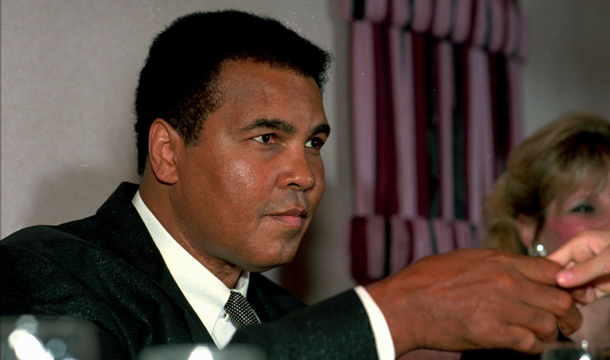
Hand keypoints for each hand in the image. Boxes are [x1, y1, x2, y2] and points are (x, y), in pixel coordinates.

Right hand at [365, 249, 581, 355]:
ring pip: (549, 324)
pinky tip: (523, 344)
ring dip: (548, 332)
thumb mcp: (464, 259)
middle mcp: (506, 282)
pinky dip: (532, 346)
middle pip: (559, 299)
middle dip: (566, 313)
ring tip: (540, 334)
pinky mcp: (492, 333)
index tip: (558, 294)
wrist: (405, 304)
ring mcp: (501, 308)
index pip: (552, 271)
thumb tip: (515, 271)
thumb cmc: (426, 280)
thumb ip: (495, 264)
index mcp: (499, 260)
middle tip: (563, 321)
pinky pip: (530, 343)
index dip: (561, 284)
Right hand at [548, 230, 609, 302]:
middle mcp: (581, 258)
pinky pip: (583, 296)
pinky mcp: (599, 287)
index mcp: (579, 245)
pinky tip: (588, 303)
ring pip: (570, 288)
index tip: (541, 288)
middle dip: (561, 287)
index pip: (553, 259)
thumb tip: (558, 280)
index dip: (545, 273)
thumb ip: (584, 270)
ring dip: (573, 296)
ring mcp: (589, 274)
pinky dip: (582, 302)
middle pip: (559, 275)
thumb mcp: (608, 260)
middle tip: (567, 297)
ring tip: (586, 299)